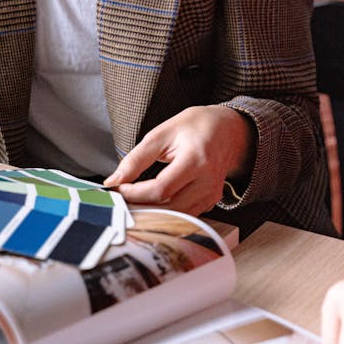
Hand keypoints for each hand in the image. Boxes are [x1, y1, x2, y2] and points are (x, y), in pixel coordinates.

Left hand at [103, 105, 255, 214]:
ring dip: (152, 213)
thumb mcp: (161, 134)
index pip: (161, 189)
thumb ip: (136, 159)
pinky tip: (152, 203)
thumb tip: (114, 181)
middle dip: (141, 206)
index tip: (118, 189)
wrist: (228, 130)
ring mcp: (212, 194)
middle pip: (169, 208)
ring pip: (177, 216)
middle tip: (122, 200)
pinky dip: (166, 212)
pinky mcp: (211, 201)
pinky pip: (186, 215)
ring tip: (133, 202)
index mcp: (196, 159)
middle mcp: (208, 181)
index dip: (136, 193)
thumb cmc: (194, 127)